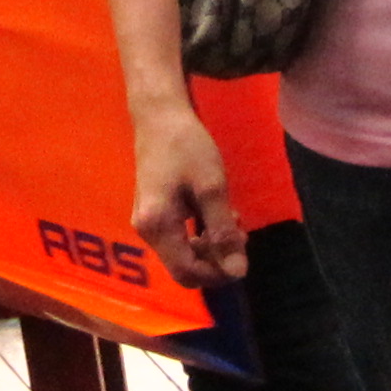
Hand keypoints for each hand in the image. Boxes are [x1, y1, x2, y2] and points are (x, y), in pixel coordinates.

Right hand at [128, 98, 247, 285]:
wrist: (159, 116)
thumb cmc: (186, 146)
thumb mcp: (211, 187)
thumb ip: (223, 231)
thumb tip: (237, 272)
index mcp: (158, 227)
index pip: (187, 272)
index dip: (217, 274)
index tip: (242, 256)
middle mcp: (148, 232)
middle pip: (184, 267)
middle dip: (216, 259)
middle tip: (241, 234)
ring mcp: (149, 223)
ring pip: (184, 253)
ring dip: (212, 246)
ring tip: (233, 220)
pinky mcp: (154, 214)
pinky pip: (180, 238)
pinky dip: (202, 234)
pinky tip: (218, 215)